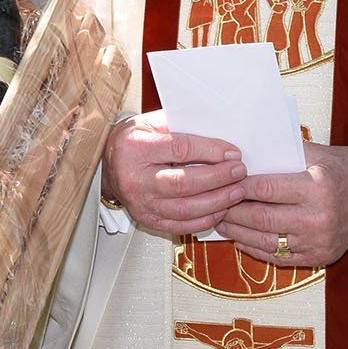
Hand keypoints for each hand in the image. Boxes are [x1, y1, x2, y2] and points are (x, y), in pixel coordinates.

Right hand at [103, 113, 248, 236]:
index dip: (210, 152)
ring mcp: (140, 203)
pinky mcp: (147, 219)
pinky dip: (204, 220)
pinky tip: (221, 210)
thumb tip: (220, 133)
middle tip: (240, 173)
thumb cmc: (134, 140)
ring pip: (185, 209)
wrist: (108, 164)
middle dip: (218, 179)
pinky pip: (180, 225)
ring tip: (237, 192)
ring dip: (217, 202)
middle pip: (183, 183)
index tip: (233, 153)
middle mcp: (135, 178)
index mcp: (136, 147)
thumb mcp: (152, 123)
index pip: (180, 149)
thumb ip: (182, 126)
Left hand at [213, 143, 347, 267]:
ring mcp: (318, 242)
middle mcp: (318, 218)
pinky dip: (255, 247)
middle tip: (212, 202)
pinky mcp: (318, 258)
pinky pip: (278, 256)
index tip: (221, 180)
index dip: (239, 185)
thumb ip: (284, 155)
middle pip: (261, 217)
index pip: (266, 188)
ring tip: (220, 220)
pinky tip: (241, 238)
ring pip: (265, 241)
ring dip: (237, 232)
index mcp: (318, 187)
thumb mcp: (319, 154)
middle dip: (231, 210)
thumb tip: (245, 156)